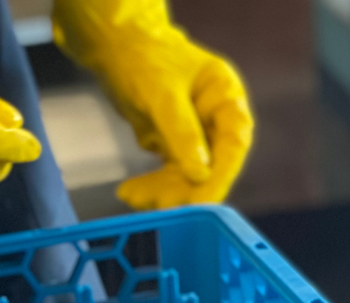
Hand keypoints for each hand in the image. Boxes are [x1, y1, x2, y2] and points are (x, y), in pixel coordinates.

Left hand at [52, 0, 252, 209]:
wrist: (115, 48)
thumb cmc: (144, 59)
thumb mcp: (163, 95)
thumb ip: (182, 132)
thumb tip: (201, 173)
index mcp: (225, 98)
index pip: (234, 144)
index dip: (221, 176)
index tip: (203, 203)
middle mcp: (215, 119)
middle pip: (211, 167)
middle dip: (185, 190)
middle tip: (159, 207)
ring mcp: (195, 135)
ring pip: (188, 177)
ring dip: (163, 192)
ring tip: (131, 196)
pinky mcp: (173, 146)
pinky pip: (168, 175)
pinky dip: (151, 186)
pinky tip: (129, 192)